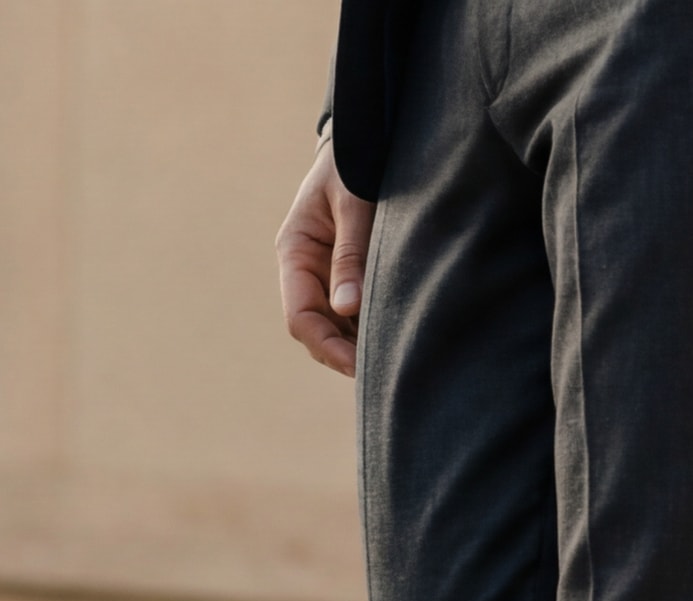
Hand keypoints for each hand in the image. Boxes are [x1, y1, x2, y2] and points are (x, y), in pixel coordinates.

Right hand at [278, 139, 374, 375]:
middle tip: (384, 372)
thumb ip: (351, 252)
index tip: (358, 366)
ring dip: (358, 344)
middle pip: (316, 330)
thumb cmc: (356, 161)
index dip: (326, 346)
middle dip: (344, 353)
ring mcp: (327, 272)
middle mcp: (306, 268)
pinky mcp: (350, 271)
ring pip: (336, 325)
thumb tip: (346, 308)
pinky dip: (370, 327)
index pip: (300, 316)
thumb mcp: (354, 202)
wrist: (366, 136)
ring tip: (394, 359)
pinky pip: (355, 311)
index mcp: (295, 251)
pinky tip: (396, 337)